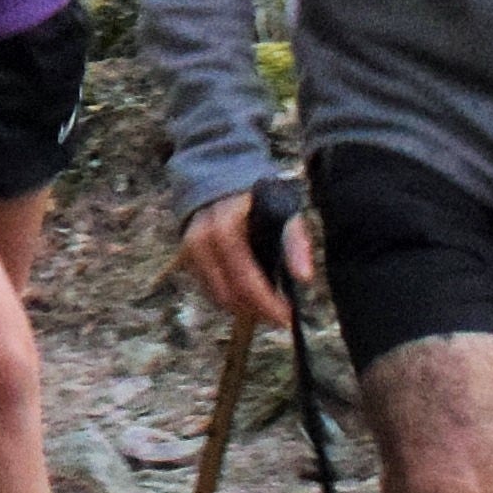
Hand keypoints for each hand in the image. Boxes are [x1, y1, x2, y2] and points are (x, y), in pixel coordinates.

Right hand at [175, 186, 304, 328]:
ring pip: (217, 297)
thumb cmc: (258, 195)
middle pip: (228, 294)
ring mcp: (190, 252)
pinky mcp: (187, 259)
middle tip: (281, 316)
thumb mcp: (284, 210)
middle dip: (257, 311)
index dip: (266, 303)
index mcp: (224, 229)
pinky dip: (231, 298)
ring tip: (269, 305)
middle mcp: (200, 242)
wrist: (220, 175)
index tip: (288, 318)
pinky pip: (209, 290)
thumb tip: (305, 278)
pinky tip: (250, 293)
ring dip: (244, 308)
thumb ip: (295, 242)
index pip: (244, 279)